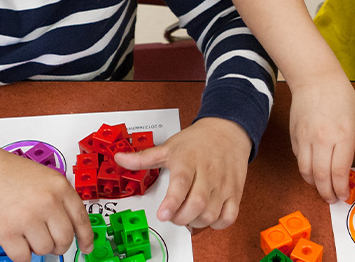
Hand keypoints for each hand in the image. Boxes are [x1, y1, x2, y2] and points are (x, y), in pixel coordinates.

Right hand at [0, 139, 93, 261]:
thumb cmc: (8, 173)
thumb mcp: (45, 178)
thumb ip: (59, 200)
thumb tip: (70, 227)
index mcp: (59, 187)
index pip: (81, 219)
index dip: (86, 237)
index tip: (86, 247)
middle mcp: (47, 202)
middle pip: (65, 239)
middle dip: (57, 245)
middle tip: (48, 241)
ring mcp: (27, 217)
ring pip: (44, 250)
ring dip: (36, 247)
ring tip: (25, 232)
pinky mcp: (7, 231)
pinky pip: (23, 257)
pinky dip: (20, 254)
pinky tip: (15, 241)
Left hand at [114, 117, 249, 228]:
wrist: (228, 130)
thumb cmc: (198, 141)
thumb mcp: (169, 147)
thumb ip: (143, 158)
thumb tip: (120, 159)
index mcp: (189, 161)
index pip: (181, 184)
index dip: (172, 202)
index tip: (163, 214)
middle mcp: (208, 173)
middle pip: (197, 204)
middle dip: (181, 217)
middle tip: (173, 216)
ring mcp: (223, 184)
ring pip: (211, 214)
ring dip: (196, 222)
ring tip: (188, 215)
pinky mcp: (235, 192)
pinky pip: (230, 216)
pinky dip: (218, 223)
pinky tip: (207, 216)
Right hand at [290, 77, 354, 203]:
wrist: (315, 78)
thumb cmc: (340, 95)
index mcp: (342, 136)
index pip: (339, 172)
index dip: (341, 188)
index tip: (344, 196)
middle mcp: (322, 139)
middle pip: (321, 176)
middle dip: (327, 193)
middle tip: (332, 199)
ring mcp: (306, 138)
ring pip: (306, 171)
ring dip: (314, 184)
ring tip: (322, 188)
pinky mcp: (294, 136)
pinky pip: (299, 159)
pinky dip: (305, 170)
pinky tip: (313, 171)